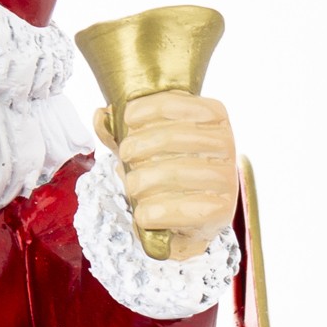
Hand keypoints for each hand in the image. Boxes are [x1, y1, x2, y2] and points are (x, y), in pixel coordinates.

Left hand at [93, 91, 236, 259]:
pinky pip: (177, 209)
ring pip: (172, 173)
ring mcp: (226, 178)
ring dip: (140, 182)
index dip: (146, 111)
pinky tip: (143, 213)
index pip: (175, 104)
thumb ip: (122, 133)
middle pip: (172, 138)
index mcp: (213, 117)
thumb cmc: (168, 176)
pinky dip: (151, 213)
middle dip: (138, 148)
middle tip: (125, 158)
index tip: (128, 121)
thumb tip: (100, 115)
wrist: (191, 221)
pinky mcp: (221, 211)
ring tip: (133, 188)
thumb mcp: (144, 149)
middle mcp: (226, 143)